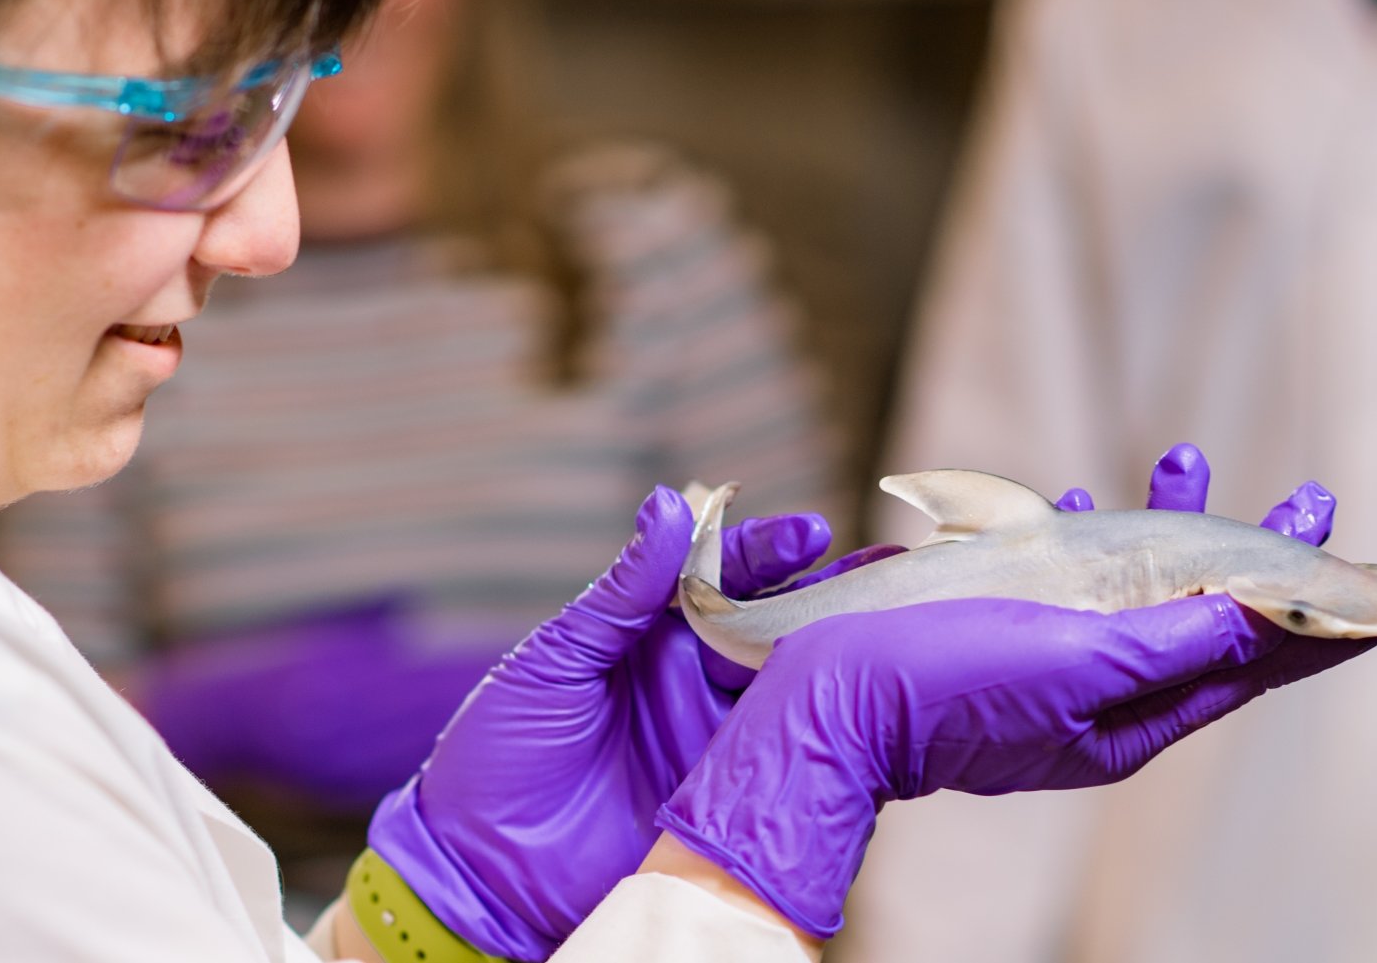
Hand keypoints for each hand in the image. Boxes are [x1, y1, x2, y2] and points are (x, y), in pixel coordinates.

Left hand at [366, 487, 852, 960]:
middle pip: (774, 621)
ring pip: (793, 683)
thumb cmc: (499, 755)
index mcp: (647, 633)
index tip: (809, 535)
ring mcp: (715, 735)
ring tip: (894, 623)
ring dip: (840, 653)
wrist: (481, 869)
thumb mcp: (553, 661)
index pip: (720, 575)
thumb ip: (619, 593)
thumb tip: (668, 507)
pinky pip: (787, 753)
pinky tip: (867, 703)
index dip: (767, 551)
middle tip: (882, 570)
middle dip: (827, 592)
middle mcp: (692, 677)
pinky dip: (827, 727)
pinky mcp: (728, 794)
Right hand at [654, 444, 1375, 937]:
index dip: (1319, 618)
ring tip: (1183, 457)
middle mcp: (1097, 697)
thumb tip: (1269, 610)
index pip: (1249, 663)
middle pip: (1203, 620)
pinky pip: (1062, 580)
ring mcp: (1043, 665)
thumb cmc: (941, 683)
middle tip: (1308, 498)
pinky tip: (1067, 497)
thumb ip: (1173, 634)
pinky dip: (1084, 535)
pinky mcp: (993, 632)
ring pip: (1132, 588)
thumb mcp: (1075, 661)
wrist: (817, 697)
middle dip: (1253, 553)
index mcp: (1129, 720)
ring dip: (1168, 524)